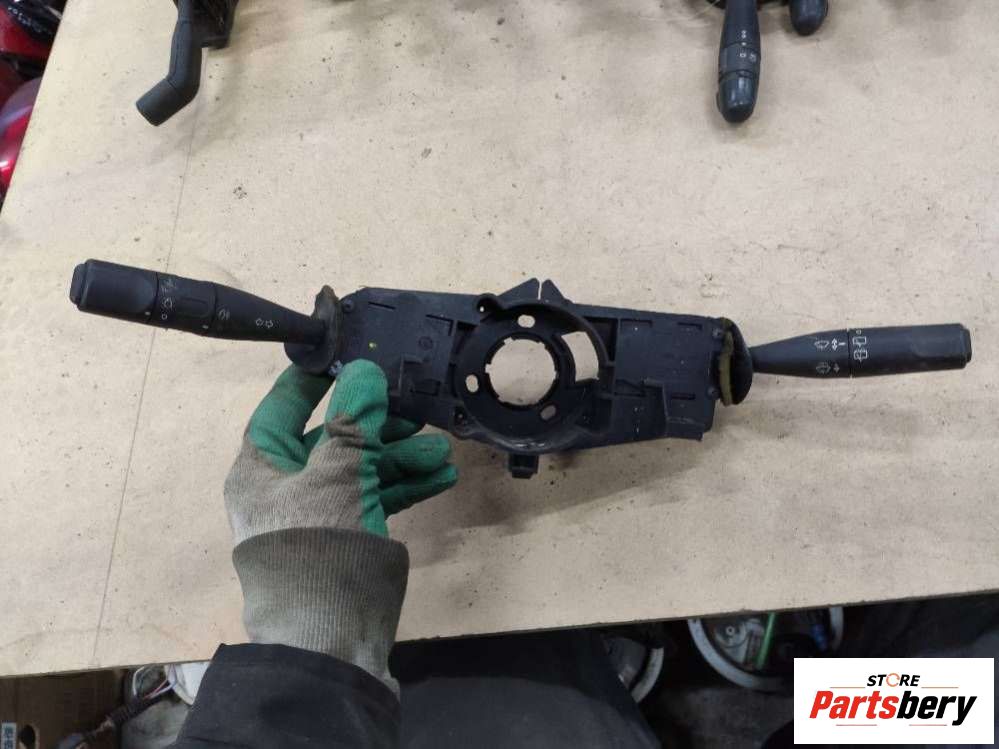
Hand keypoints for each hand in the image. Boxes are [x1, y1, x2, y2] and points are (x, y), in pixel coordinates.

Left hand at [226, 359, 456, 540]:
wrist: (329, 632)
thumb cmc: (315, 543)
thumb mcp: (334, 473)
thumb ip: (353, 422)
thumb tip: (364, 372)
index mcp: (261, 468)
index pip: (281, 410)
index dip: (311, 384)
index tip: (341, 358)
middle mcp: (286, 487)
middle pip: (333, 440)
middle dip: (376, 425)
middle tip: (412, 407)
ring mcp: (319, 513)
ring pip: (361, 470)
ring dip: (400, 457)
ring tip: (439, 449)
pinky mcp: (348, 535)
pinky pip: (376, 499)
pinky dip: (405, 486)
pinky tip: (439, 476)